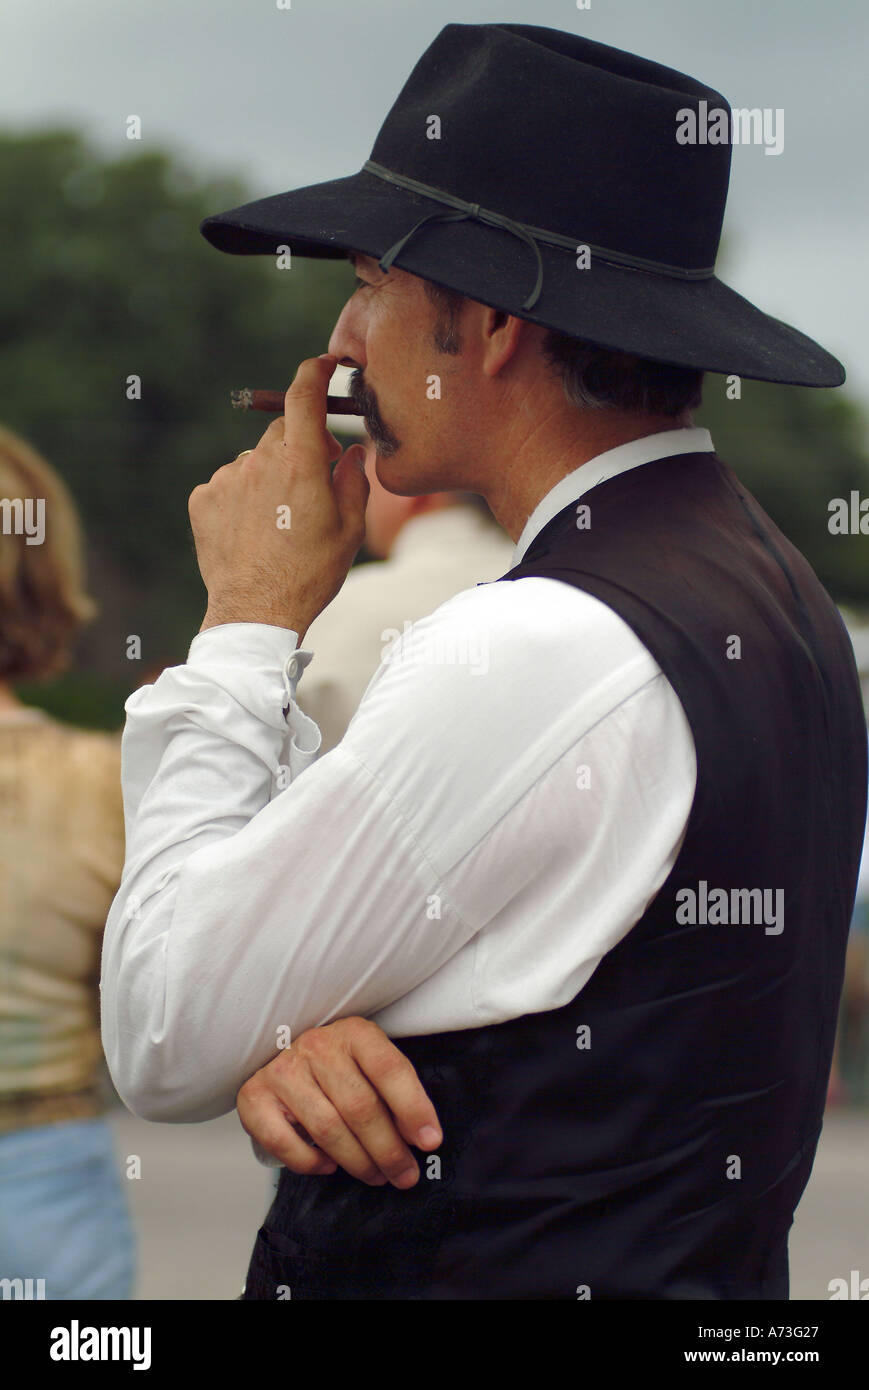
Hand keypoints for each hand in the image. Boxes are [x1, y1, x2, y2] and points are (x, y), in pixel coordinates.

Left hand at [189, 354, 368, 642]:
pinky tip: (253, 530)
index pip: (304, 395)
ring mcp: (227, 479)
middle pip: (282, 433)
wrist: (256, 611)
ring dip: (269, 477)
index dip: (315, 372)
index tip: (324, 365)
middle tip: (313, 485)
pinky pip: (229, 484)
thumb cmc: (311, 574)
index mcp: (301, 462)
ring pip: (255, 461)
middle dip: (300, 448)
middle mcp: (260, 461)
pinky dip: (242, 497)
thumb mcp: (350, 529)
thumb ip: (354, 480)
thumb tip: (353, 452)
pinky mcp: (203, 499)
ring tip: (279, 523)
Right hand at [236, 1017, 441, 1188]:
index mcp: (353, 1033)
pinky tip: (330, 1165)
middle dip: (388, 1149)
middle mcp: (316, 1046)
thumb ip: (396, 1094)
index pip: (388, 1069)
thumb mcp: (371, 1065)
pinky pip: (284, 1142)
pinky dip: (310, 1162)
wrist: (283, 1054)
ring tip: (375, 1175)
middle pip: (360, 1106)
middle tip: (405, 1174)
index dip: (413, 1107)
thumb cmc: (337, 1066)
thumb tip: (422, 1137)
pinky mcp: (254, 1097)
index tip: (431, 1140)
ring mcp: (282, 1071)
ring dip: (357, 1161)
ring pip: (327, 1128)